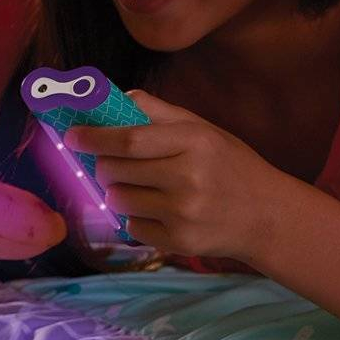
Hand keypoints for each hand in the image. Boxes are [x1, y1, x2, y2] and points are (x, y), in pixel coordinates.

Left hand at [63, 90, 285, 261]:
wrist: (267, 217)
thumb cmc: (230, 166)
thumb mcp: (203, 130)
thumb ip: (159, 113)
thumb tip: (116, 97)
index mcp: (194, 142)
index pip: (129, 139)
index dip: (94, 137)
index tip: (72, 136)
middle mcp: (189, 178)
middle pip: (116, 170)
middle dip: (102, 166)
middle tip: (108, 164)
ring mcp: (183, 213)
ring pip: (118, 200)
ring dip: (117, 192)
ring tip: (139, 188)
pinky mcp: (180, 242)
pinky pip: (132, 227)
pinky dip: (136, 218)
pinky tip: (159, 211)